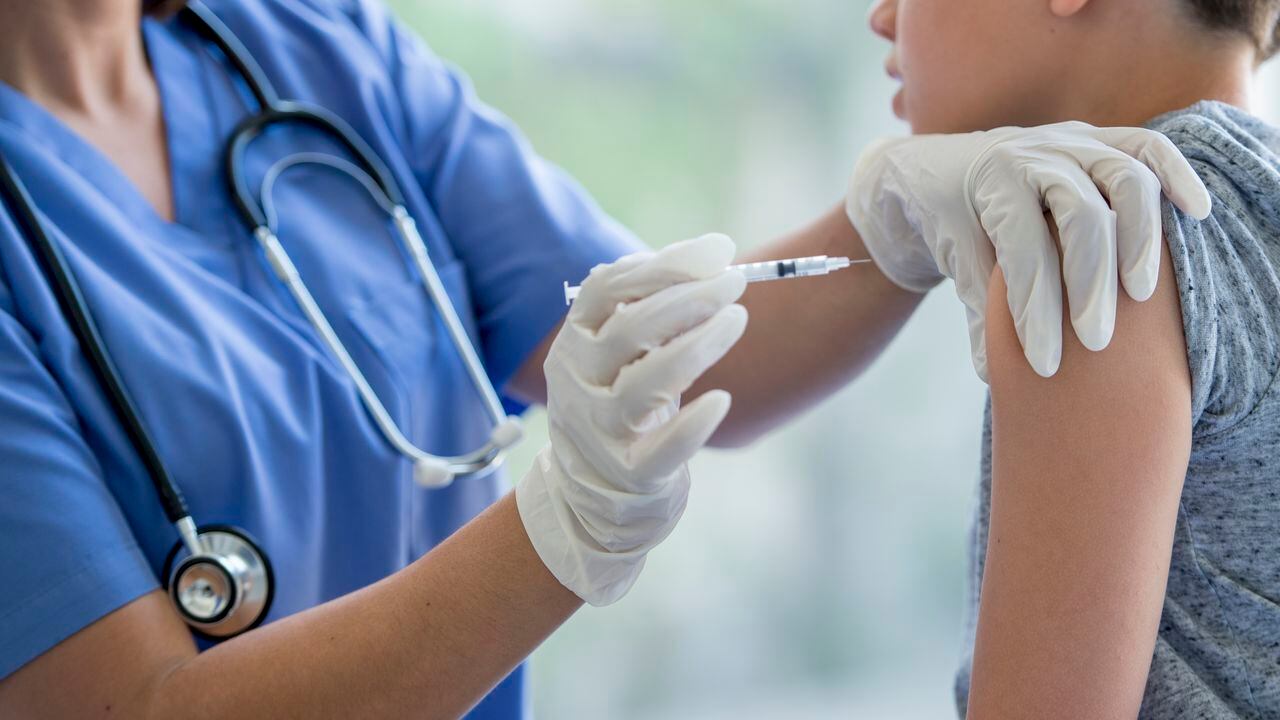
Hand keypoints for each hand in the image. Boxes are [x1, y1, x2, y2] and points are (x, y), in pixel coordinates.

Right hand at [516, 234, 747, 605]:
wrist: (596, 494)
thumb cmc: (624, 402)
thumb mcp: (624, 352)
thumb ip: (655, 304)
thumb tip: (713, 252)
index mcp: (575, 341)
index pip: (607, 288)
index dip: (664, 264)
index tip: (719, 249)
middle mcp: (578, 383)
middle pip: (629, 330)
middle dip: (688, 298)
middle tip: (736, 282)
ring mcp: (600, 430)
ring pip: (645, 385)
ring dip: (696, 346)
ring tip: (737, 319)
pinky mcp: (630, 474)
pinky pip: (662, 449)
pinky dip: (691, 425)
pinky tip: (721, 401)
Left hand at [845, 122, 1211, 378]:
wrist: (947, 170)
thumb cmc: (955, 224)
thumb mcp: (955, 261)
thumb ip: (977, 309)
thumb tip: (989, 371)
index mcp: (991, 184)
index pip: (1022, 251)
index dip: (1036, 311)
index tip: (1045, 363)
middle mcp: (1034, 154)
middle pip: (1081, 216)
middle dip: (1091, 284)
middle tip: (1095, 342)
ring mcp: (1072, 140)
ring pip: (1125, 180)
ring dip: (1139, 240)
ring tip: (1139, 296)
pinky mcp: (1101, 139)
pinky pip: (1150, 148)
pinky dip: (1176, 176)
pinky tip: (1195, 213)